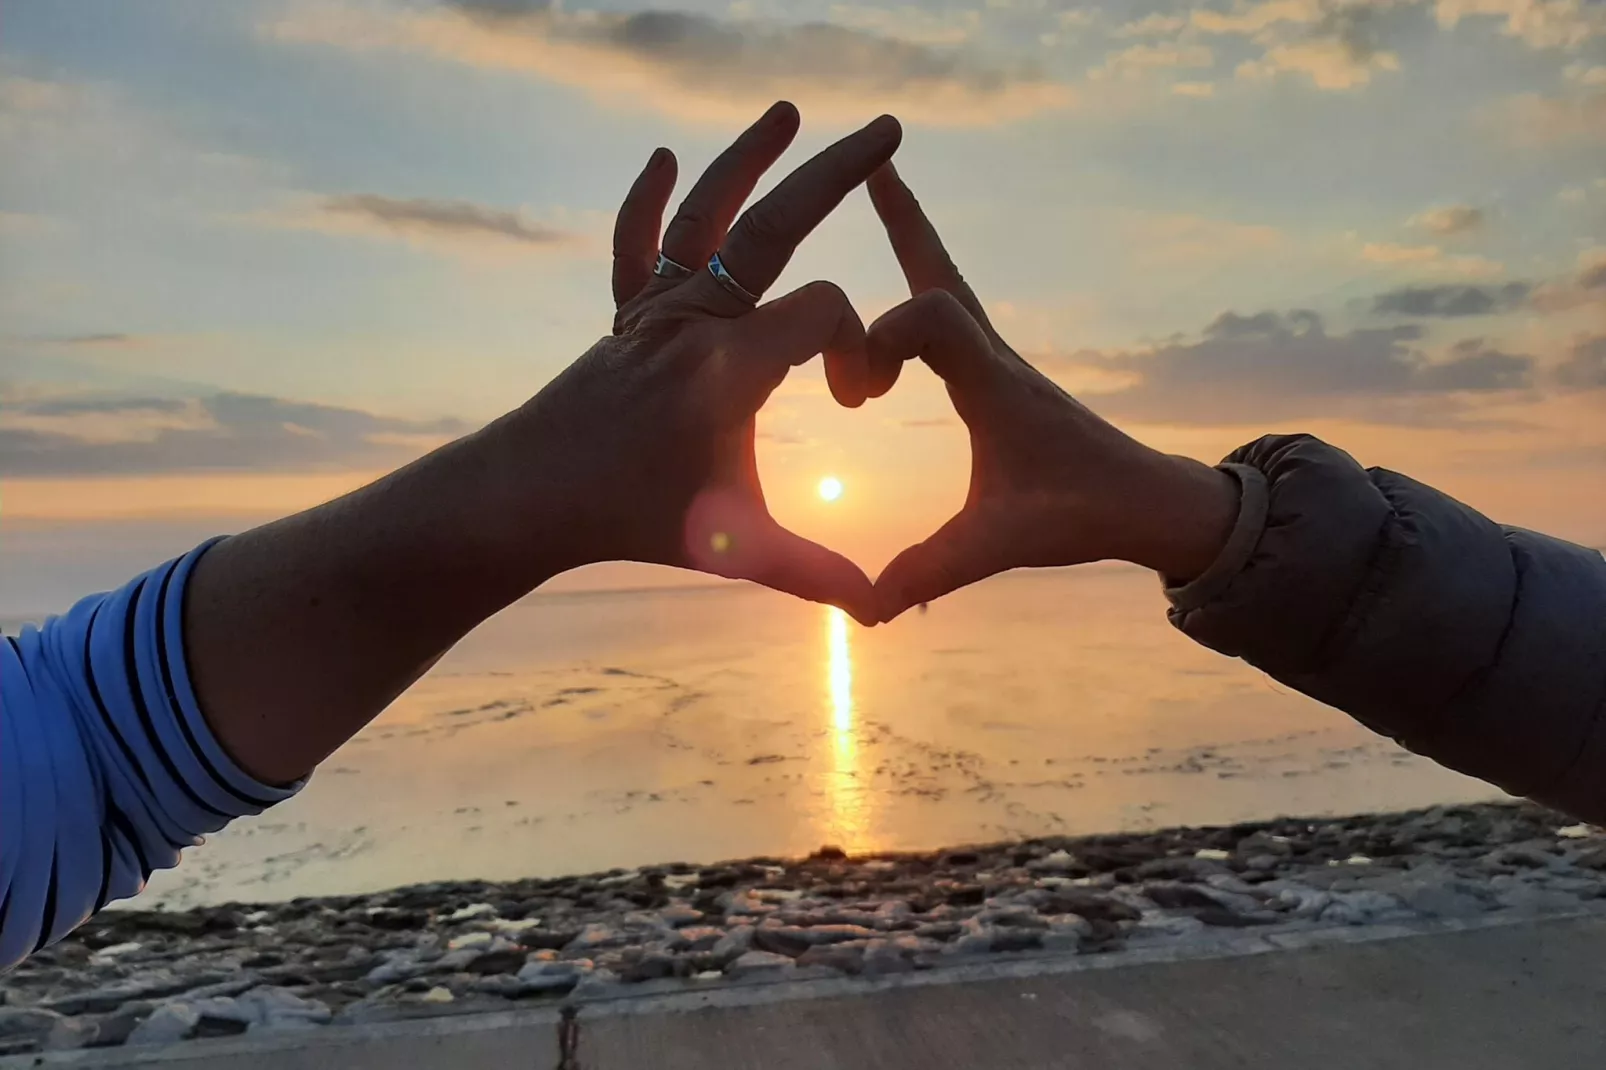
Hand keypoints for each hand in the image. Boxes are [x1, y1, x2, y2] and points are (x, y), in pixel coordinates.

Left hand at [510, 103, 900, 624]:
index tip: (852, 399)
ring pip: (706, 214)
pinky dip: (647, 202)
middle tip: (887, 129)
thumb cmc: (634, 520)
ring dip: (747, 160)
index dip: (857, 347)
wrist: (529, 496)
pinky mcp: (626, 317)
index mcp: (728, 366)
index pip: (826, 312)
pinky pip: (637, 246)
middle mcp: (692, 318)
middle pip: (776, 225)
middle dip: (836, 173)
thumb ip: (811, 572)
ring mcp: (655, 310)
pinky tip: (660, 159)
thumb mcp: (734, 544)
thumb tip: (879, 609)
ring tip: (786, 113)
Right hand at [863, 165, 1240, 622]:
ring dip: (915, 241)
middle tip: (876, 159)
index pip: (928, 314)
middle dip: (903, 218)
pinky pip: (954, 317)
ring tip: (888, 192)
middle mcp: (994, 358)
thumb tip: (865, 610)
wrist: (1150, 503)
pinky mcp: (1001, 379)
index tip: (861, 397)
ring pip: (950, 285)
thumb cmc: (1082, 514)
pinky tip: (912, 298)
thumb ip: (931, 570)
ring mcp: (998, 363)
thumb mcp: (999, 544)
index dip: (879, 338)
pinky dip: (925, 290)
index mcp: (991, 381)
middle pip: (942, 269)